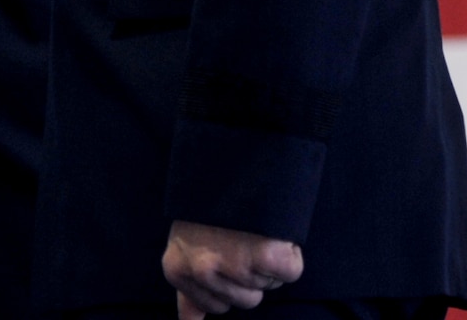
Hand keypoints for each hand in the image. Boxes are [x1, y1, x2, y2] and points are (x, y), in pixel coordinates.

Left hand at [163, 222, 302, 316]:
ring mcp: (233, 264)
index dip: (229, 282)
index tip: (224, 252)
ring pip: (268, 286)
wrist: (228, 162)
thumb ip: (190, 290)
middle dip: (249, 274)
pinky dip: (289, 252)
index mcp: (176, 269)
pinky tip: (271, 230)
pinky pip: (290, 271)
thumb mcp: (185, 246)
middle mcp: (202, 270)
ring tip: (252, 230)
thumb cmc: (208, 209)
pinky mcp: (266, 255)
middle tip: (240, 239)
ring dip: (268, 263)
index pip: (217, 308)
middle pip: (246, 301)